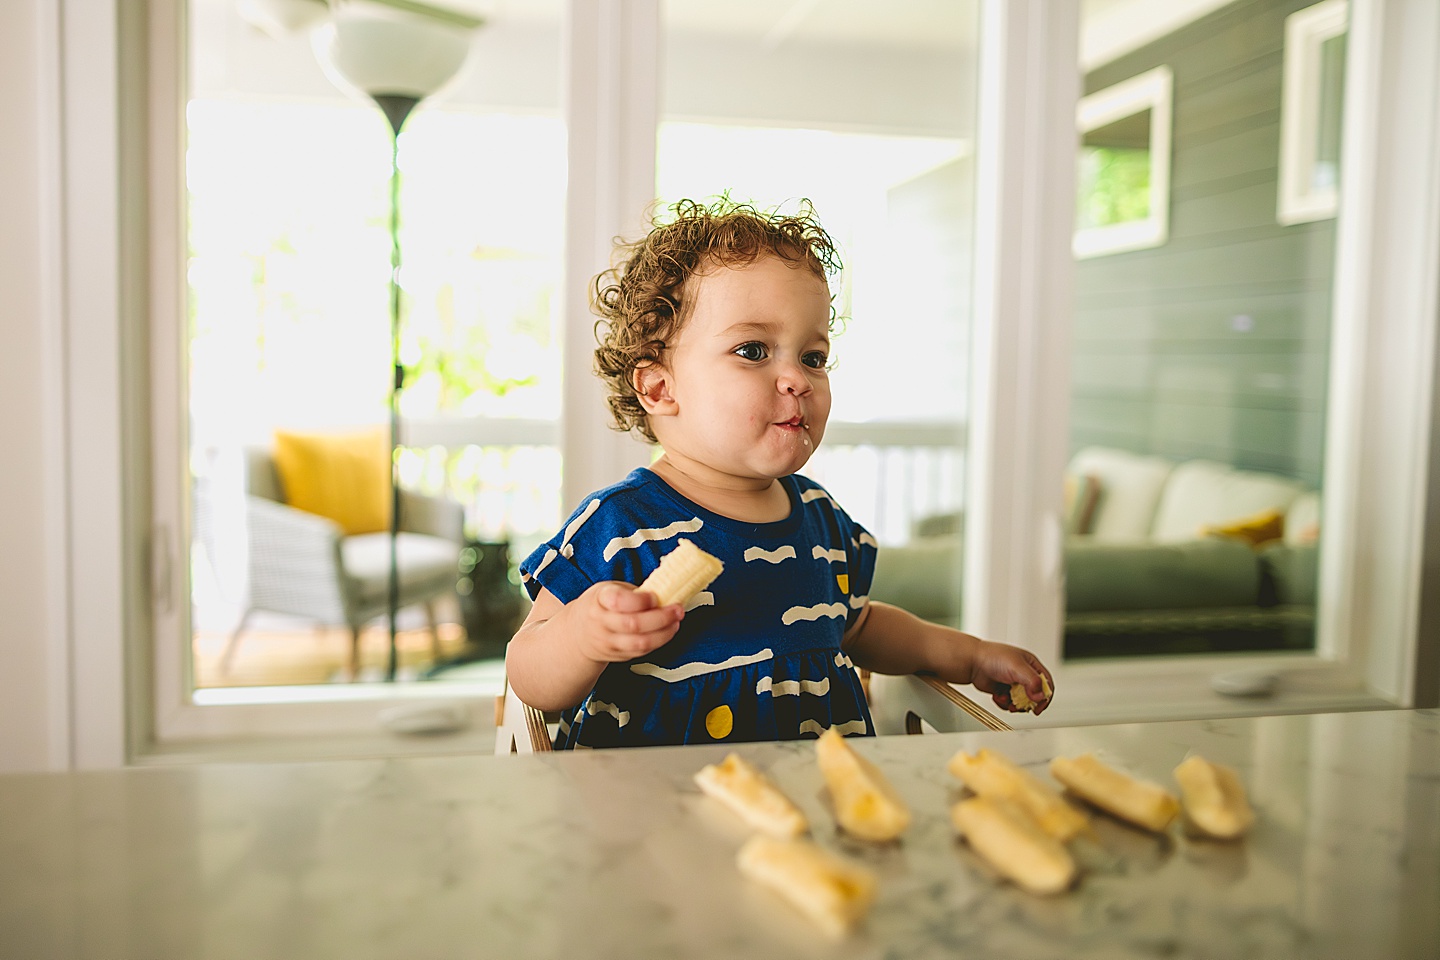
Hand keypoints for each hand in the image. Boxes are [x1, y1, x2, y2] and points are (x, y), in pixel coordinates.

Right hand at [567, 581, 683, 664]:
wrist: (579, 633)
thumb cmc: (600, 605)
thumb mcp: (609, 590)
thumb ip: (633, 592)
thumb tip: (664, 592)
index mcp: (599, 600)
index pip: (619, 601)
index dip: (641, 600)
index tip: (655, 596)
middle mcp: (601, 623)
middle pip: (634, 624)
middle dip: (661, 617)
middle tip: (677, 609)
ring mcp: (609, 642)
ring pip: (640, 642)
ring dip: (664, 633)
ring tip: (676, 622)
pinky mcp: (618, 655)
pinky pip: (642, 651)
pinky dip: (659, 642)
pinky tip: (667, 632)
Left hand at [969, 640, 1053, 714]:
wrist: (972, 662)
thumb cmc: (993, 657)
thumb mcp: (1017, 667)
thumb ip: (1032, 681)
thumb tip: (1040, 696)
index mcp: (1031, 665)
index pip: (1046, 683)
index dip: (1045, 696)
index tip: (1039, 707)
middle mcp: (1023, 674)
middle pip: (1035, 695)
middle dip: (1027, 703)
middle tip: (1019, 707)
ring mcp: (1013, 683)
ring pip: (1022, 701)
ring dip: (1015, 705)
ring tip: (1006, 700)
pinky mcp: (1003, 690)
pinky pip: (1009, 703)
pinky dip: (1003, 703)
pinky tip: (997, 696)